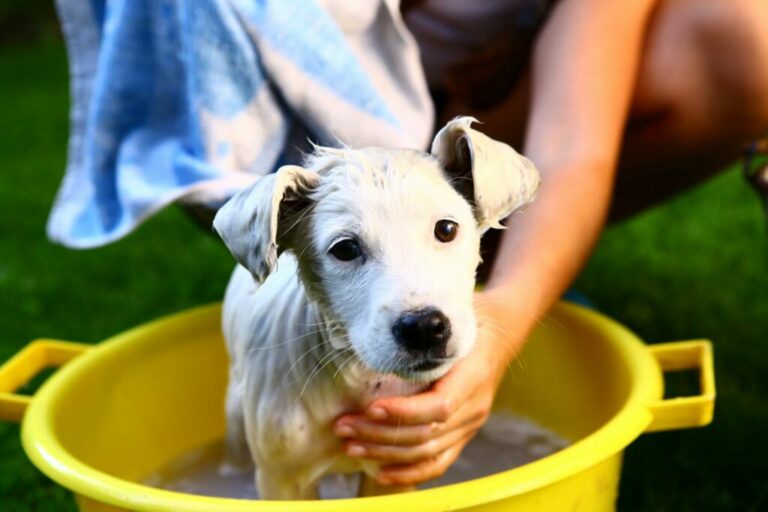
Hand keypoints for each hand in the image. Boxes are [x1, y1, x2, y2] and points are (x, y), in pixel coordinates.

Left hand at [334, 292, 526, 485]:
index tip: (370, 408)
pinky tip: (380, 473)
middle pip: (426, 434)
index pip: (439, 406)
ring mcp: (470, 426)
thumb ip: (422, 335)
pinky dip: (409, 473)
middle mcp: (474, 407)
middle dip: (379, 434)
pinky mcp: (462, 436)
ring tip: (349, 444)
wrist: (499, 338)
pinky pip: (437, 463)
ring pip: (426, 452)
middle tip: (343, 426)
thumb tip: (379, 334)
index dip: (403, 412)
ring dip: (384, 452)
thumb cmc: (467, 323)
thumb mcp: (449, 320)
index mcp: (473, 376)